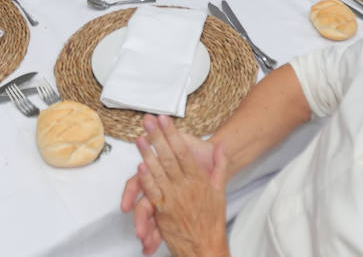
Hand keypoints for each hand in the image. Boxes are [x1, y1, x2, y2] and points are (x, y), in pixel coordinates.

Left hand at [133, 115, 228, 256]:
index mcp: (199, 180)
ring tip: (140, 138)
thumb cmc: (212, 220)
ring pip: (159, 172)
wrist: (207, 247)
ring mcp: (174, 198)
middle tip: (149, 121)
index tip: (164, 120)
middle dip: (158, 138)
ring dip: (148, 154)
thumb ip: (220, 166)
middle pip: (169, 157)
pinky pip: (154, 193)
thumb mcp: (220, 190)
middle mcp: (186, 187)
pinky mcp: (165, 211)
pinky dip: (147, 180)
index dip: (172, 134)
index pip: (183, 152)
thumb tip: (222, 146)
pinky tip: (140, 167)